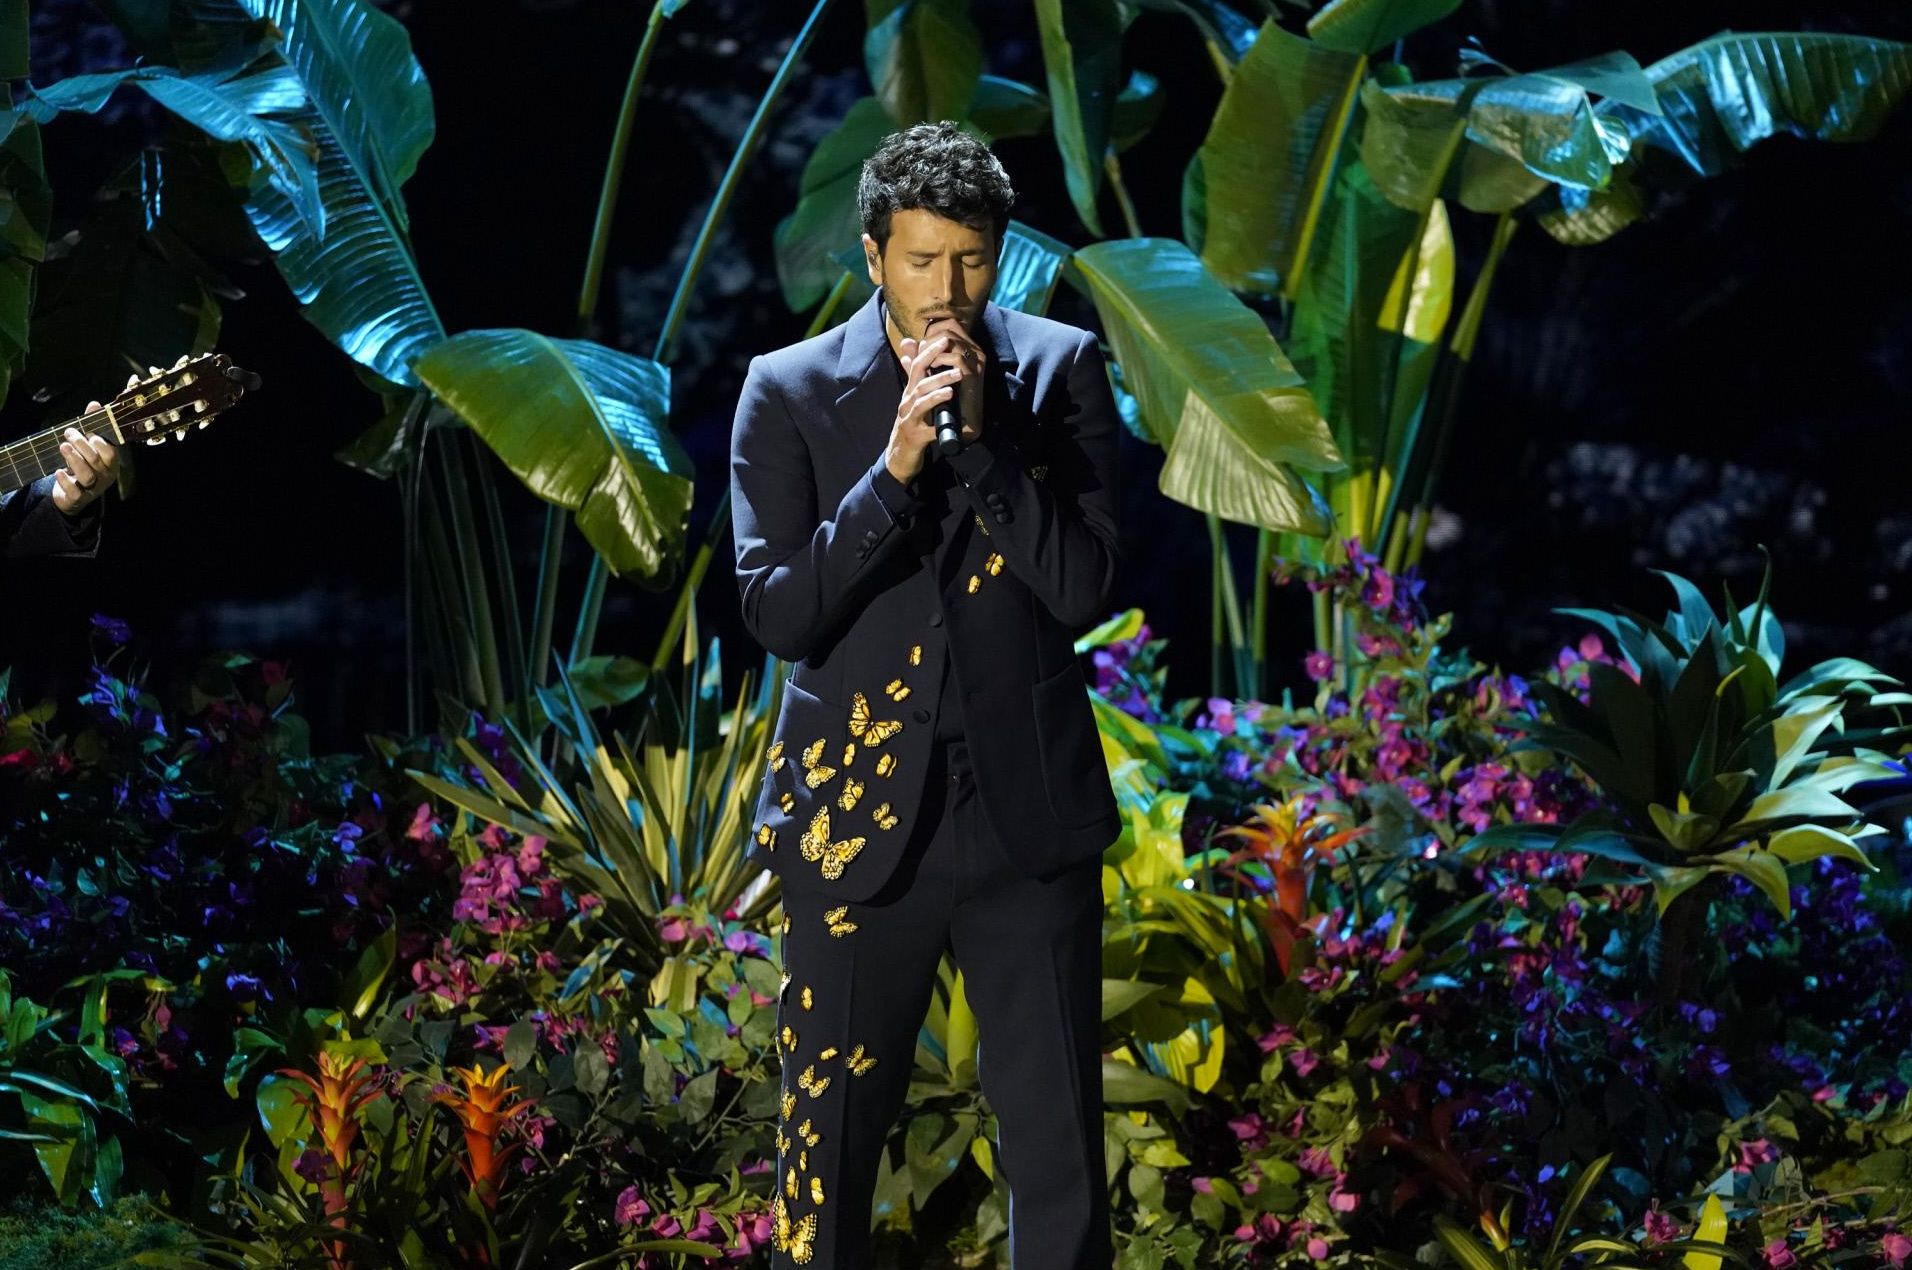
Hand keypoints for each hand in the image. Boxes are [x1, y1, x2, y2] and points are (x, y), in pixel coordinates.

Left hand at [53, 368, 141, 516]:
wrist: (72, 495)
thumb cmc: (82, 465)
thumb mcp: (87, 446)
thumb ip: (91, 426)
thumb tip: (94, 404)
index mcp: (110, 463)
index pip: (110, 452)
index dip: (99, 441)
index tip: (86, 430)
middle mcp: (104, 476)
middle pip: (97, 461)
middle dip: (82, 445)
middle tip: (68, 433)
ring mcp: (92, 488)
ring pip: (87, 476)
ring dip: (74, 460)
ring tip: (63, 446)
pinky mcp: (78, 498)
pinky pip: (75, 492)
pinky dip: (65, 481)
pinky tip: (58, 471)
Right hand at [885, 321, 986, 483]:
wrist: (898, 456)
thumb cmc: (911, 424)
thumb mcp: (912, 397)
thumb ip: (913, 373)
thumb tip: (910, 345)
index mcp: (910, 392)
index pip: (918, 366)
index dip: (930, 352)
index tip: (945, 340)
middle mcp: (906, 403)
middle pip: (920, 382)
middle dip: (937, 371)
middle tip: (957, 365)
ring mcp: (908, 420)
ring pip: (921, 403)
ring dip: (937, 395)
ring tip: (951, 389)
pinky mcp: (914, 438)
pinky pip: (928, 431)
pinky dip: (938, 427)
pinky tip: (949, 424)